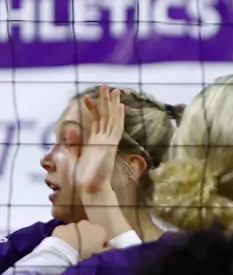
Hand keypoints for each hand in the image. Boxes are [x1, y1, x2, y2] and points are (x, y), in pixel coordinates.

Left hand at [52, 220, 109, 258]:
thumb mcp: (102, 255)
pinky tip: (63, 246)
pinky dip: (64, 238)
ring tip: (72, 249)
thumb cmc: (87, 254)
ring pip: (76, 231)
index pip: (103, 237)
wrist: (63, 253)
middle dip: (87, 239)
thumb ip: (110, 250)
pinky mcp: (60, 228)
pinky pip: (64, 233)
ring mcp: (72, 224)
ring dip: (76, 238)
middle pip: (89, 232)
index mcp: (100, 230)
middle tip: (84, 251)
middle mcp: (88, 224)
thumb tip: (115, 248)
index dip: (100, 246)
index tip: (96, 253)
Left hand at [75, 86, 127, 224]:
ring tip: (114, 90)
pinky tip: (119, 106)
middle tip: (106, 86)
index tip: (89, 97)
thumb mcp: (75, 155)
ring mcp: (109, 142)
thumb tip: (70, 130)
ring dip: (113, 104)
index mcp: (96, 142)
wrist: (92, 187)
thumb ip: (74, 142)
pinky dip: (118, 116)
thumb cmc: (84, 176)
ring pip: (112, 118)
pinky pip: (116, 127)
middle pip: (106, 116)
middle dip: (105, 101)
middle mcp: (104, 140)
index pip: (97, 122)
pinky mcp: (111, 145)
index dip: (94, 109)